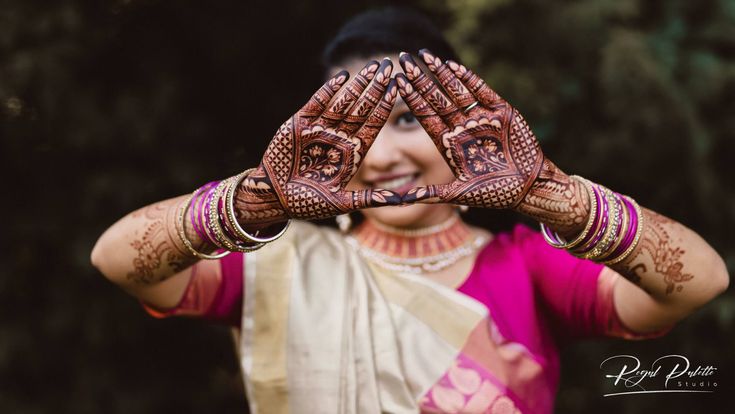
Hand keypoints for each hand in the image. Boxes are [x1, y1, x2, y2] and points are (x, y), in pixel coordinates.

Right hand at [234, 59, 400, 227]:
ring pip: (343, 102)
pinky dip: (328, 90)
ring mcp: (319, 129)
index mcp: (352, 153)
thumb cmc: (307, 204)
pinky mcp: (299, 123)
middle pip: (362, 108)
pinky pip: (316, 103)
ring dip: (358, 84)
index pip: (373, 125)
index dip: (385, 106)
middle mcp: (338, 138)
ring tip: (374, 66)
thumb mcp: (342, 203)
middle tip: (389, 65)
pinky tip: (343, 76)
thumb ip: (371, 199)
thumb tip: (404, 202)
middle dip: (375, 88)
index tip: (399, 88)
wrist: (273, 199)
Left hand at [395, 50, 543, 209]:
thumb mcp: (458, 193)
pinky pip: (483, 92)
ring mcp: (482, 119)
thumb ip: (430, 194)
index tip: (398, 82)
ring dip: (442, 74)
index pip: (426, 117)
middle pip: (438, 100)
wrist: (529, 189)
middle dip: (422, 81)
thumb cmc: (494, 194)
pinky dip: (470, 80)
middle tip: (406, 60)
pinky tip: (454, 67)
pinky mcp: (503, 112)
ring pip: (458, 92)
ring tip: (426, 56)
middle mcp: (463, 129)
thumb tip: (398, 201)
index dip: (412, 99)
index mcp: (449, 145)